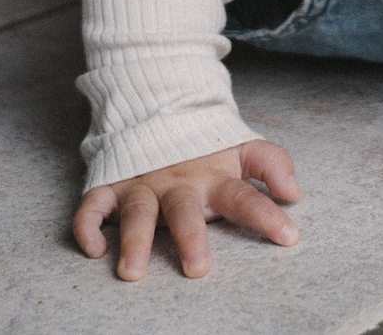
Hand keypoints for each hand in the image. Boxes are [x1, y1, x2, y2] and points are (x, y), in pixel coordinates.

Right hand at [72, 141, 302, 280]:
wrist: (157, 110)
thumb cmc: (204, 149)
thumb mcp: (241, 150)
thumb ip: (271, 164)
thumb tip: (295, 192)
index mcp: (213, 178)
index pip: (244, 196)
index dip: (266, 215)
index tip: (289, 237)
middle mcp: (177, 183)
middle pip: (184, 210)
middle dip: (190, 238)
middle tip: (198, 269)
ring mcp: (142, 185)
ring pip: (136, 213)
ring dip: (134, 241)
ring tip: (133, 272)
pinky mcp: (111, 186)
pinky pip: (92, 207)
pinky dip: (87, 226)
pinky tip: (94, 250)